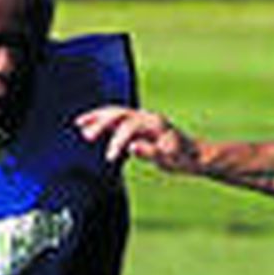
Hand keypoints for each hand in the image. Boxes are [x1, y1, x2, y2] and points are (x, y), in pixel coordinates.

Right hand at [76, 107, 200, 172]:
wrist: (195, 155)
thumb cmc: (183, 160)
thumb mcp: (170, 161)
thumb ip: (151, 153)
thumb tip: (132, 147)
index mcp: (155, 124)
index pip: (130, 126)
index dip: (118, 141)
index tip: (109, 158)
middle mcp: (148, 118)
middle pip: (120, 114)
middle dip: (102, 123)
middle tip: (86, 136)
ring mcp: (143, 119)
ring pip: (116, 113)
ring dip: (98, 118)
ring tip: (79, 124)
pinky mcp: (138, 125)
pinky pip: (117, 118)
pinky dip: (101, 119)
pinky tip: (87, 124)